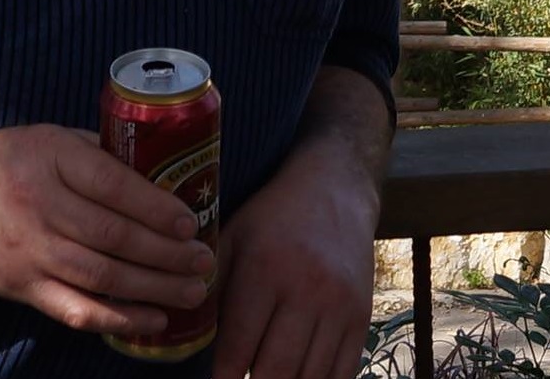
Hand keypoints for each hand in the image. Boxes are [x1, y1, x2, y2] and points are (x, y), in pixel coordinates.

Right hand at [0, 125, 214, 334]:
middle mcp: (37, 206)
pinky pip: (76, 310)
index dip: (157, 208)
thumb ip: (100, 154)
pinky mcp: (22, 288)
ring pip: (101, 277)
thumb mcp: (51, 138)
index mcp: (50, 159)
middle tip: (204, 260)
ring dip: (154, 287)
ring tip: (194, 290)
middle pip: (113, 237)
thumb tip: (165, 172)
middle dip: (167, 253)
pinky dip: (119, 319)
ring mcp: (28, 252)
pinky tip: (154, 318)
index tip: (191, 222)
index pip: (114, 186)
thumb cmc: (8, 162)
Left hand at [212, 140, 378, 378]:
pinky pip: (343, 371)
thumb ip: (212, 283)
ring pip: (310, 376)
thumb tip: (187, 330)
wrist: (334, 189)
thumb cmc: (272, 216)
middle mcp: (306, 290)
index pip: (240, 343)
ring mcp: (339, 306)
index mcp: (265, 269)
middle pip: (276, 368)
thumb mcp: (233, 237)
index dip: (224, 375)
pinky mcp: (362, 316)